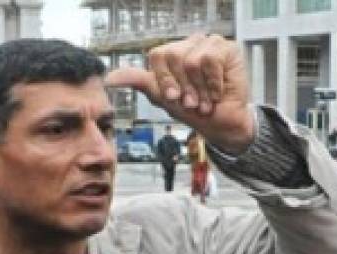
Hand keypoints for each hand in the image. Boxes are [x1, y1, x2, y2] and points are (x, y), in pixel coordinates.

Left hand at [104, 34, 254, 154]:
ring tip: (206, 100)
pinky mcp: (227, 49)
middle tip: (192, 102)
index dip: (165, 80)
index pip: (158, 56)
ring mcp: (208, 45)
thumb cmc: (195, 112)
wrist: (222, 126)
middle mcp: (189, 45)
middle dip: (183, 87)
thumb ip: (138, 82)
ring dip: (200, 89)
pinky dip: (213, 83)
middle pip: (174, 56)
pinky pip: (211, 61)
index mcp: (172, 54)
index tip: (174, 98)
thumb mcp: (162, 97)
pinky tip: (218, 92)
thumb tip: (109, 78)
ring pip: (193, 61)